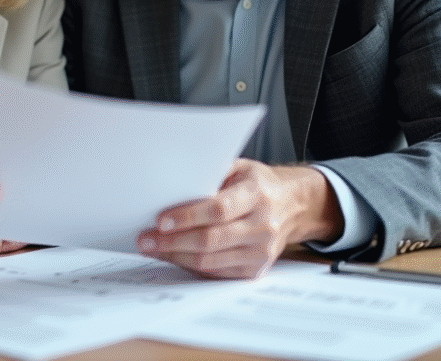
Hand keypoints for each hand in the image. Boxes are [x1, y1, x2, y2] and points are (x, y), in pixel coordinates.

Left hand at [136, 159, 342, 278]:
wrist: (294, 205)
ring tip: (153, 248)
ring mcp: (261, 251)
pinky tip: (173, 256)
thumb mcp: (240, 168)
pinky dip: (191, 266)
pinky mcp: (256, 269)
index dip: (188, 216)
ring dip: (176, 256)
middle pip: (211, 239)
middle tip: (146, 239)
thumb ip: (210, 174)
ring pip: (211, 261)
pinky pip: (217, 273)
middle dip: (173, 241)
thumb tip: (172, 183)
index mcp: (257, 195)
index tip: (160, 220)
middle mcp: (263, 225)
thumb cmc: (259, 184)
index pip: (219, 209)